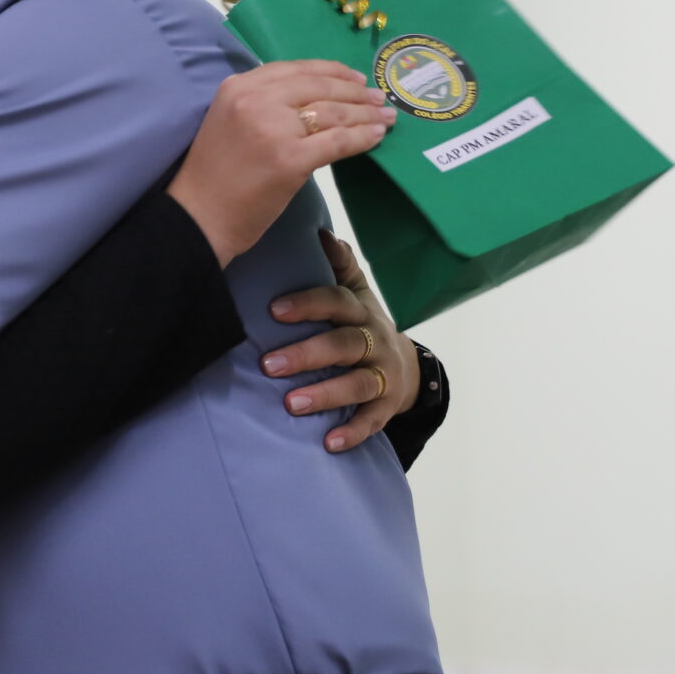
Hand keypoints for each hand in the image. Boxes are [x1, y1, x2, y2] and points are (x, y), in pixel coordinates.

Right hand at [167, 61, 394, 265]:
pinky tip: (376, 136)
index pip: (296, 69)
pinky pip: (338, 141)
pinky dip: (362, 137)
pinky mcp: (290, 159)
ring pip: (334, 112)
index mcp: (238, 86)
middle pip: (319, 87)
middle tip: (379, 99)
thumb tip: (316, 98)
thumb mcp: (231, 121)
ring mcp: (274, 128)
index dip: (331, 72)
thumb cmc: (216, 176)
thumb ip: (263, 103)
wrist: (199, 217)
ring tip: (385, 118)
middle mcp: (255, 100)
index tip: (354, 79)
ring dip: (365, 114)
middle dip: (355, 93)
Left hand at [259, 231, 418, 452]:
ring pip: (357, 383)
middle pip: (343, 345)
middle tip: (268, 365)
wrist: (406, 365)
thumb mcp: (356, 290)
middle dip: (306, 354)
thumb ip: (339, 263)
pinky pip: (372, 420)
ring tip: (290, 404)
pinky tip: (328, 443)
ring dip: (324, 394)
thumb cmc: (363, 323)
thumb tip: (318, 230)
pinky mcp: (387, 405)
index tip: (274, 311)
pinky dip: (352, 431)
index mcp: (360, 310)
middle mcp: (375, 339)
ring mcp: (383, 374)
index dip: (308, 304)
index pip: (337, 302)